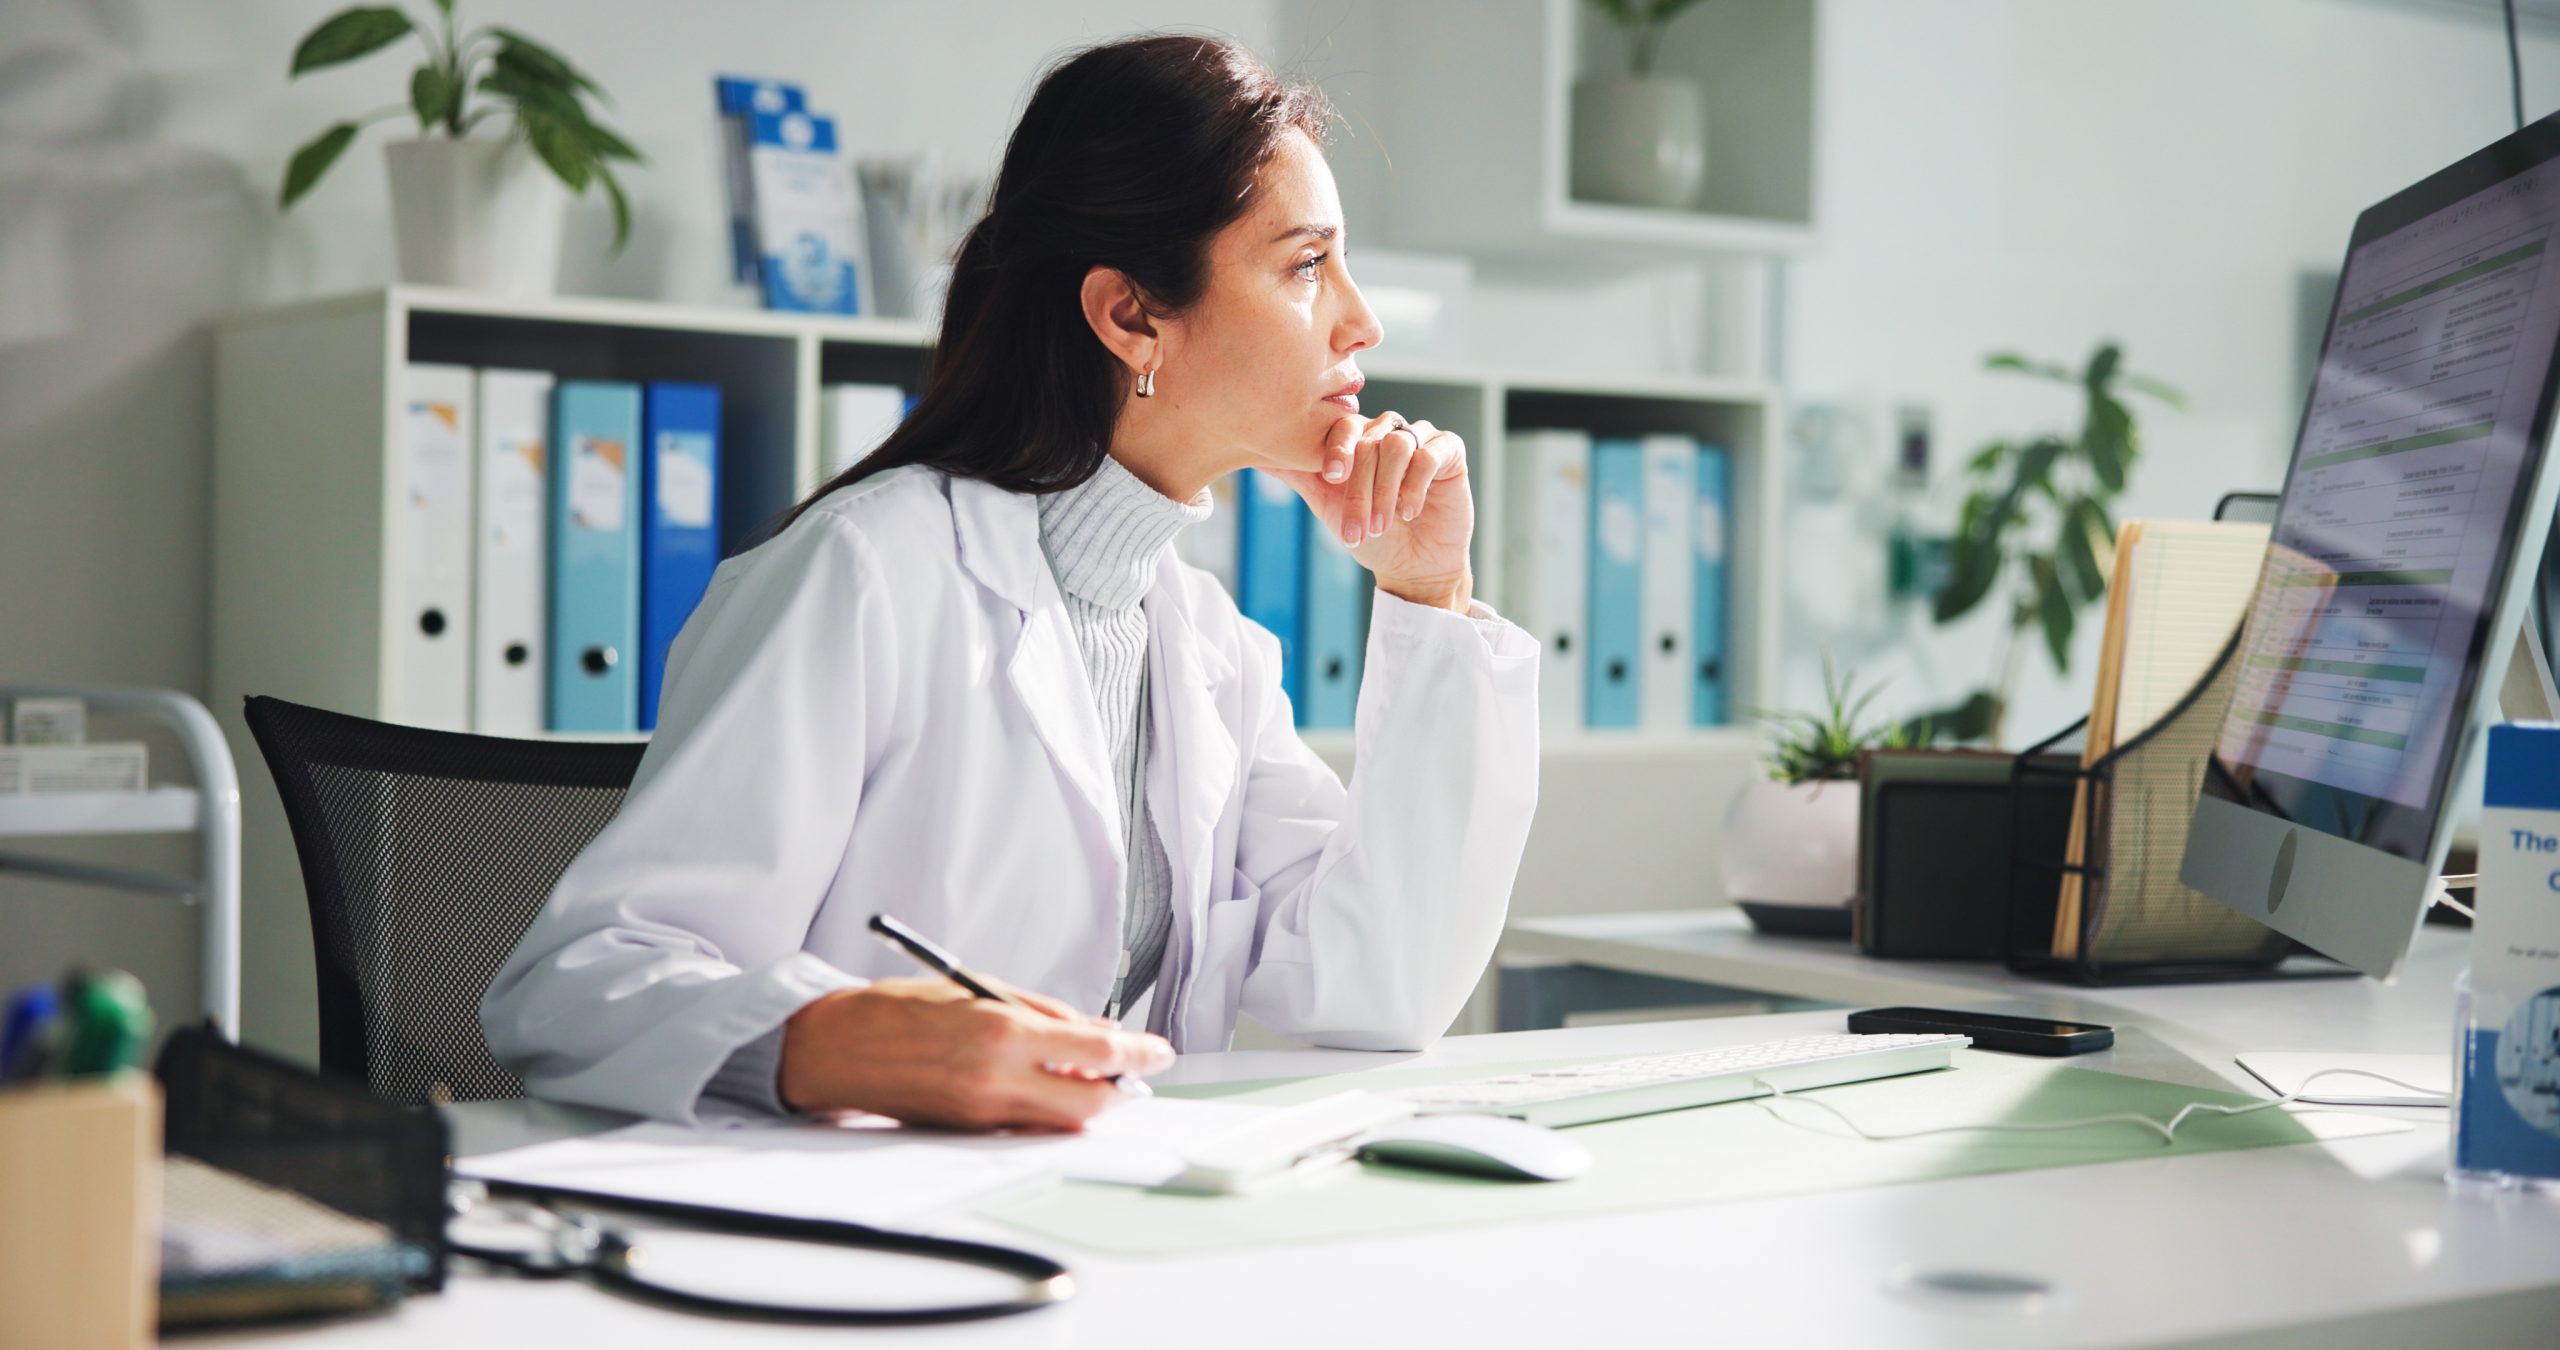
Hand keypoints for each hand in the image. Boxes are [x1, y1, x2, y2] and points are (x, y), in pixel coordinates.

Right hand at [777, 975, 1175, 1130]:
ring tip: (1088, 1074)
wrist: (836, 1048)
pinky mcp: (967, 1133)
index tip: (1160, 1051)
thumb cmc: (901, 1008)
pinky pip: (1025, 1128)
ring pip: (1060, 1123)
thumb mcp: (980, 988)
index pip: (1098, 1054)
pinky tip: (1045, 1086)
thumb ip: (1046, 1013)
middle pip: (1089, 1106)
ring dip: (1085, 1103)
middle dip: (1119, 1091)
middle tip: (1130, 1070)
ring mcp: (981, 1114)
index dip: (1140, 1054)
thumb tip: (1101, 1032)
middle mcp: (996, 1080)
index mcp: (1003, 1033)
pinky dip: (1047, 1111)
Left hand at [1263, 412, 1473, 610]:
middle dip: (1361, 489)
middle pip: (1369, 441)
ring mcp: (1420, 439)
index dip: (1337, 449)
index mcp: (1360, 440)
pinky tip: (1410, 512)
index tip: (1331, 478)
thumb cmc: (1371, 535)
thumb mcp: (1328, 506)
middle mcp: (1389, 432)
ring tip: (1382, 524)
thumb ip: (1300, 475)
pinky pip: (1430, 454)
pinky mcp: (1450, 452)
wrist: (1413, 567)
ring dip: (1386, 490)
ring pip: (1398, 445)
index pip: (1343, 427)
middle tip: (1358, 527)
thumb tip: (1255, 454)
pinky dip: (1416, 486)